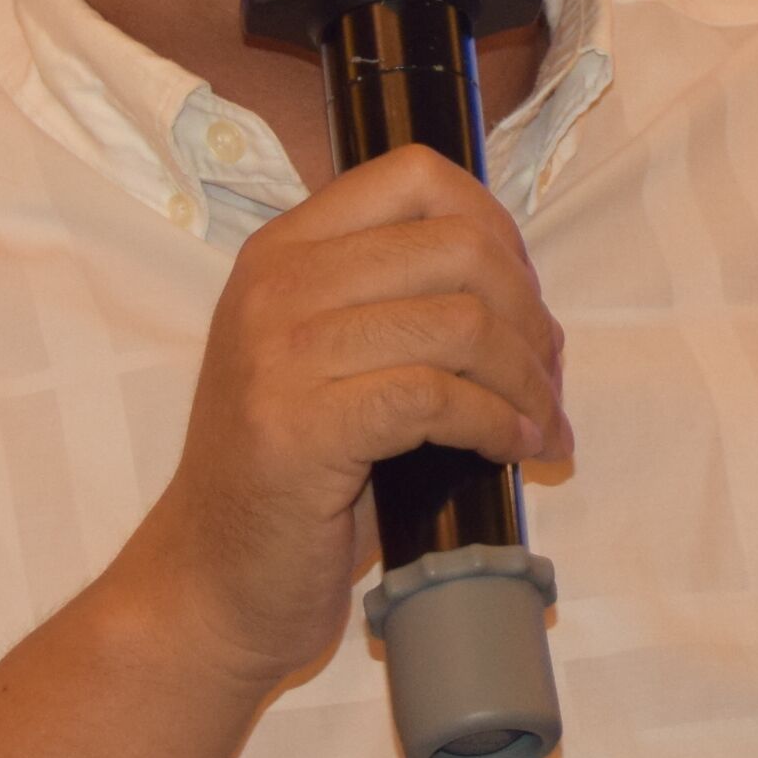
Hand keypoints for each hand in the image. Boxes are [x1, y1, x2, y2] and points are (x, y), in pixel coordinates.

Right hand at [124, 146, 571, 694]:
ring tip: (540, 423)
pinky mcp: (302, 429)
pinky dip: (497, 422)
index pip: (416, 176)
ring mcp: (280, 356)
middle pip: (457, 247)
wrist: (211, 581)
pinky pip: (438, 397)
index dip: (496, 227)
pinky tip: (512, 449)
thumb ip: (400, 306)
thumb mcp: (329, 362)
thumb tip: (532, 305)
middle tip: (546, 378)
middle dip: (529, 315)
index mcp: (282, 252)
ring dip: (526, 380)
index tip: (523, 297)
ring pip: (460, 323)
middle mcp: (275, 287)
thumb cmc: (292, 477)